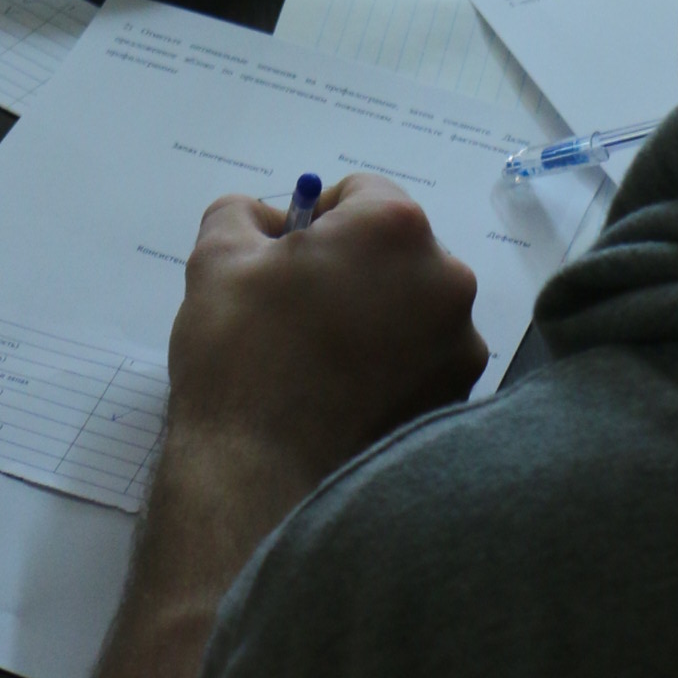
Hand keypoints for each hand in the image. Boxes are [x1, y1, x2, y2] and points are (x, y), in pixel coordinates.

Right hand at [165, 175, 485, 495]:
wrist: (261, 481)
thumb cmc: (241, 356)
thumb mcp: (218, 258)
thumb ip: (244, 213)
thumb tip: (269, 221)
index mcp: (395, 228)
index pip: (359, 195)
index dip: (314, 222)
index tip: (283, 264)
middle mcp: (446, 279)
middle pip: (394, 251)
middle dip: (349, 269)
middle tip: (297, 313)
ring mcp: (459, 347)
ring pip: (411, 307)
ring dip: (373, 318)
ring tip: (319, 361)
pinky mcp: (457, 403)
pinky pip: (422, 361)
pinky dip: (390, 367)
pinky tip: (342, 397)